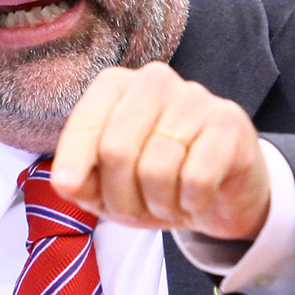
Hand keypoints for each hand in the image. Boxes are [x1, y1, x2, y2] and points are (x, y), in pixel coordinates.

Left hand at [51, 60, 270, 239]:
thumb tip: (66, 181)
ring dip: (159, 205)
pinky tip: (195, 199)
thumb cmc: (157, 182)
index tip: (69, 187)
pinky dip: (191, 203)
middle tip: (133, 213)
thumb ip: (82, 181)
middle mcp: (154, 81)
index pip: (86, 121)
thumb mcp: (109, 186)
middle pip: (117, 148)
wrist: (223, 190)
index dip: (74, 160)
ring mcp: (195, 97)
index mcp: (117, 86)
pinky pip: (197, 179)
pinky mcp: (228, 121)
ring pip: (157, 169)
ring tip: (167, 205)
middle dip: (120, 197)